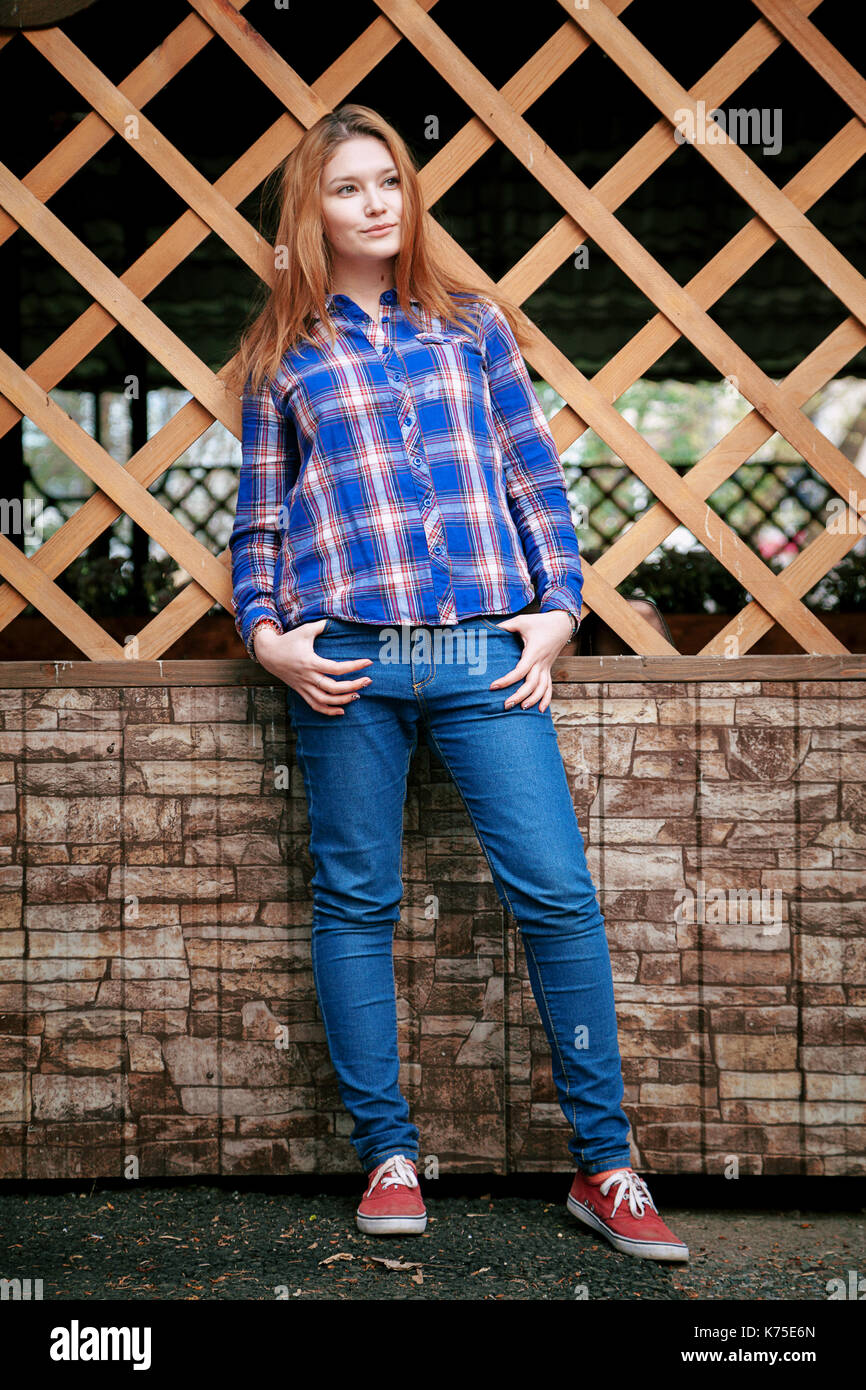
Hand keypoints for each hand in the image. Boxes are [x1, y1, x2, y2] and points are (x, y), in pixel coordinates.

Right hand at [253, 620, 372, 714]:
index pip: (337, 668)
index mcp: (311, 662)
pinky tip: (342, 710)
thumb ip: (322, 626)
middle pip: (334, 688)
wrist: (268, 653)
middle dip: (353, 686)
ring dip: (343, 700)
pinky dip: (328, 711)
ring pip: (325, 700)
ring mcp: (304, 686)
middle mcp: (308, 677)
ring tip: (358, 695)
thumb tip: (336, 620)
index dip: (354, 666)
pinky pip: (315, 705)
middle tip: (368, 681)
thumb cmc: (289, 640)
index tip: (368, 662)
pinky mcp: (300, 691)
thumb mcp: (305, 630)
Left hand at [488, 610, 573, 713]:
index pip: (520, 671)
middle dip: (519, 696)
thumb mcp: (522, 621)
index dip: (507, 680)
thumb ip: (506, 626)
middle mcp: (541, 663)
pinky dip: (546, 699)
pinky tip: (541, 710)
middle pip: (532, 684)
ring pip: (542, 688)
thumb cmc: (540, 622)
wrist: (562, 624)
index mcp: (534, 652)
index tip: (493, 686)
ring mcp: (546, 667)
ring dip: (533, 700)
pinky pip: (549, 687)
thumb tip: (489, 630)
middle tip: (505, 705)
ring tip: (521, 708)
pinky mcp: (549, 669)